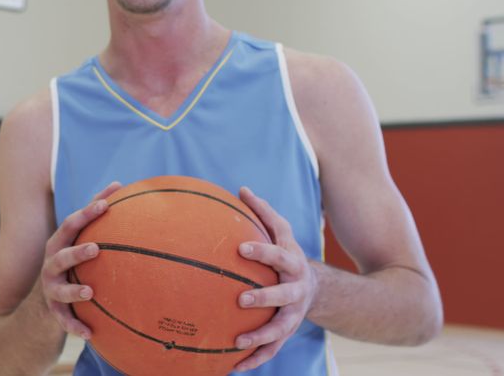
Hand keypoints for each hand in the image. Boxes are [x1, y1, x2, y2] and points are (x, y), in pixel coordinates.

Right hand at [39, 182, 122, 339]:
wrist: (43, 301)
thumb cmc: (70, 262)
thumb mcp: (76, 240)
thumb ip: (95, 216)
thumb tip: (120, 185)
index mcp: (58, 244)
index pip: (70, 225)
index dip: (86, 214)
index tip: (105, 205)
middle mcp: (51, 265)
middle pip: (60, 256)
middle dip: (76, 252)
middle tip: (96, 249)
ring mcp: (50, 289)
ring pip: (60, 290)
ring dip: (74, 291)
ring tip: (90, 292)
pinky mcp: (54, 311)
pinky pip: (64, 320)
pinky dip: (75, 326)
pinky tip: (89, 334)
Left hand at [232, 187, 318, 371]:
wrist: (313, 287)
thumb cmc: (286, 253)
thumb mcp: (281, 232)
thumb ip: (262, 211)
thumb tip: (241, 189)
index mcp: (292, 263)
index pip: (277, 255)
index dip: (261, 252)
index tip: (241, 248)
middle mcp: (296, 290)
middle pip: (283, 295)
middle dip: (264, 298)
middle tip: (241, 299)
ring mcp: (293, 314)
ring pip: (279, 329)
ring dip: (260, 337)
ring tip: (237, 342)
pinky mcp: (286, 331)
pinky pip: (272, 349)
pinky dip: (255, 359)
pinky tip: (233, 368)